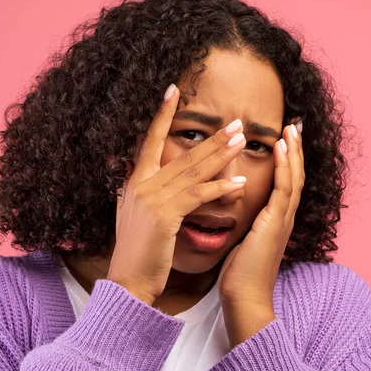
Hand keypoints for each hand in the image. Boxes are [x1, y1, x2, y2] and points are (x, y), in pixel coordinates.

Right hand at [107, 83, 247, 305]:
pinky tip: (240, 181)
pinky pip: (198, 195)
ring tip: (242, 141)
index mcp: (134, 180)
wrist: (128, 280)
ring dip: (221, 154)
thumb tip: (150, 171)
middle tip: (236, 122)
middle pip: (183, 154)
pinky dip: (220, 187)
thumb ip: (144, 190)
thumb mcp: (135, 213)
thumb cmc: (138, 250)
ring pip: (194, 170)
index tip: (173, 90)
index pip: (149, 140)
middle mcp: (141, 184)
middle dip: (212, 137)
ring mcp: (152, 198)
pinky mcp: (165, 215)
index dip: (161, 114)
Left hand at [217, 120, 304, 346]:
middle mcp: (283, 217)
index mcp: (275, 220)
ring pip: (294, 177)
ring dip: (293, 151)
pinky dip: (285, 166)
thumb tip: (230, 210)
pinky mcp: (275, 223)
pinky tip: (280, 147)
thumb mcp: (242, 241)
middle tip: (294, 124)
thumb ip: (244, 224)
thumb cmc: (239, 274)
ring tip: (291, 127)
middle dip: (294, 149)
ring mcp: (282, 220)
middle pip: (295, 175)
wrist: (244, 299)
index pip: (285, 183)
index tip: (283, 138)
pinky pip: (284, 188)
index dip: (286, 160)